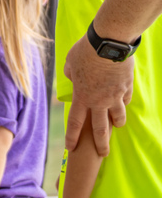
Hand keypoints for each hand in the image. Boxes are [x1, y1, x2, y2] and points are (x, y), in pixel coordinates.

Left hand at [64, 36, 132, 155]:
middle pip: (100, 129)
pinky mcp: (127, 87)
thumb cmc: (85, 51)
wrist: (109, 43)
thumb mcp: (69, 63)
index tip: (71, 148)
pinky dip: (124, 101)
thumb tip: (72, 77)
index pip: (75, 123)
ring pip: (118, 116)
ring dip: (117, 123)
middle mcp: (99, 101)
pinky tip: (123, 101)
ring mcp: (115, 95)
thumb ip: (70, 74)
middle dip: (101, 144)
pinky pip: (126, 98)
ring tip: (117, 126)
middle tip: (103, 154)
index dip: (72, 137)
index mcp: (82, 97)